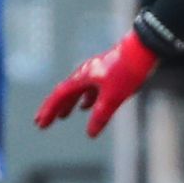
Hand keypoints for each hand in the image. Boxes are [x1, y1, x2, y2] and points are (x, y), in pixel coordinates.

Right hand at [35, 33, 159, 136]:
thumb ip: (101, 115)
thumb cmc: (126, 71)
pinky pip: (91, 88)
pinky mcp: (108, 72)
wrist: (143, 49)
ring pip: (77, 91)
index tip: (40, 124)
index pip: (59, 96)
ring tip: (63, 116)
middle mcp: (85, 74)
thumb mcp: (113, 97)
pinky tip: (87, 106)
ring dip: (69, 104)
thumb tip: (90, 133)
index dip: (49, 111)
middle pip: (65, 93)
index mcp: (82, 77)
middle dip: (54, 109)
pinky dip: (86, 99)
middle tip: (43, 122)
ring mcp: (96, 72)